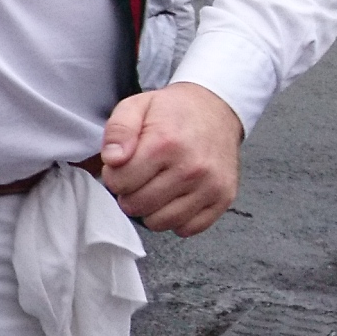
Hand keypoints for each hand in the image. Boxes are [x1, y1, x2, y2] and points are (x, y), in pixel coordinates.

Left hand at [99, 83, 242, 233]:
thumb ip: (118, 131)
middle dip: (130, 193)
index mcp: (165, 143)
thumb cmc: (172, 111)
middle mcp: (191, 168)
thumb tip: (113, 160)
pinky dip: (176, 219)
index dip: (114, 175)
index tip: (124, 165)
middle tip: (139, 177)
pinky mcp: (223, 198)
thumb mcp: (136, 106)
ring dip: (151, 209)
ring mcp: (210, 186)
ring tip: (155, 187)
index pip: (119, 183)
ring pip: (161, 222)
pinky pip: (188, 228)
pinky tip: (174, 198)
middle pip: (138, 205)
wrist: (215, 109)